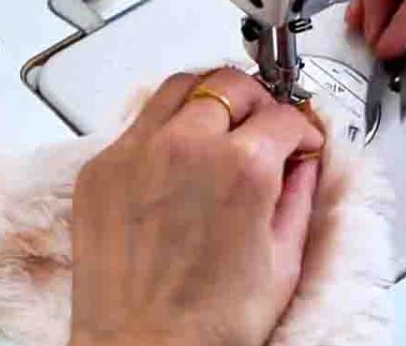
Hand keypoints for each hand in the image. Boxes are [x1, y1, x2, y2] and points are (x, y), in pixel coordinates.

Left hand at [69, 68, 323, 345]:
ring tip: (219, 123)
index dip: (301, 129)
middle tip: (264, 124)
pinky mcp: (101, 166)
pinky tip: (176, 154)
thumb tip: (303, 165)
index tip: (300, 141)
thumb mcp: (282, 262)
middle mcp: (188, 146)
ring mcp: (137, 151)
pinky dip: (165, 125)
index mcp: (244, 167)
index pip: (283, 116)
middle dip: (258, 100)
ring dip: (209, 96)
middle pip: (231, 84)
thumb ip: (298, 199)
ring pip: (180, 85)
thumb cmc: (209, 323)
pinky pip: (138, 121)